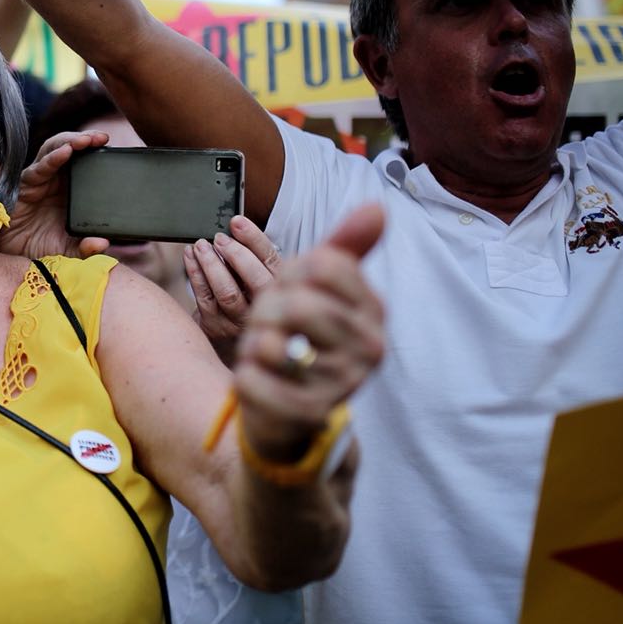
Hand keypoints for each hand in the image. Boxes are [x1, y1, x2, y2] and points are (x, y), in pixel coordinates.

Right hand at [0, 130, 111, 259]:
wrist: (11, 253)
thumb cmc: (39, 244)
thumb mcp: (68, 249)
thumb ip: (85, 247)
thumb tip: (102, 243)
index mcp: (70, 188)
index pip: (85, 161)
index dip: (97, 151)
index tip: (113, 148)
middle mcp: (56, 179)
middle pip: (71, 148)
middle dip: (87, 139)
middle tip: (103, 138)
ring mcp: (41, 178)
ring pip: (54, 150)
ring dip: (70, 141)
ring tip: (86, 140)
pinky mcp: (26, 183)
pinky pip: (40, 167)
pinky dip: (53, 158)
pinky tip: (65, 152)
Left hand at [183, 215, 282, 341]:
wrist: (225, 338)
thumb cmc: (240, 295)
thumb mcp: (253, 274)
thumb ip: (250, 254)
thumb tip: (233, 225)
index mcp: (278, 287)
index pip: (272, 261)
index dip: (254, 239)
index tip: (236, 221)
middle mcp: (264, 307)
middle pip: (256, 281)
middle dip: (236, 255)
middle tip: (219, 237)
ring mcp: (240, 321)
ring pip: (227, 292)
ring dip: (211, 264)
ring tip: (200, 244)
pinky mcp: (216, 327)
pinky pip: (204, 297)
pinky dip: (195, 272)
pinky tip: (190, 256)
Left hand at [233, 205, 384, 461]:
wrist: (290, 412)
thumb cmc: (302, 339)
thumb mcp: (321, 290)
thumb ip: (344, 249)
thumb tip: (377, 207)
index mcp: (373, 312)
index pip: (323, 264)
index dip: (292, 274)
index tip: (292, 292)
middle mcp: (368, 349)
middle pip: (295, 302)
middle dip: (266, 310)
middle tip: (270, 326)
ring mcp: (341, 385)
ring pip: (270, 341)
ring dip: (254, 342)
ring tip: (266, 353)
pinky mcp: (305, 416)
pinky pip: (252, 379)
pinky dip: (245, 377)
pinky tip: (261, 382)